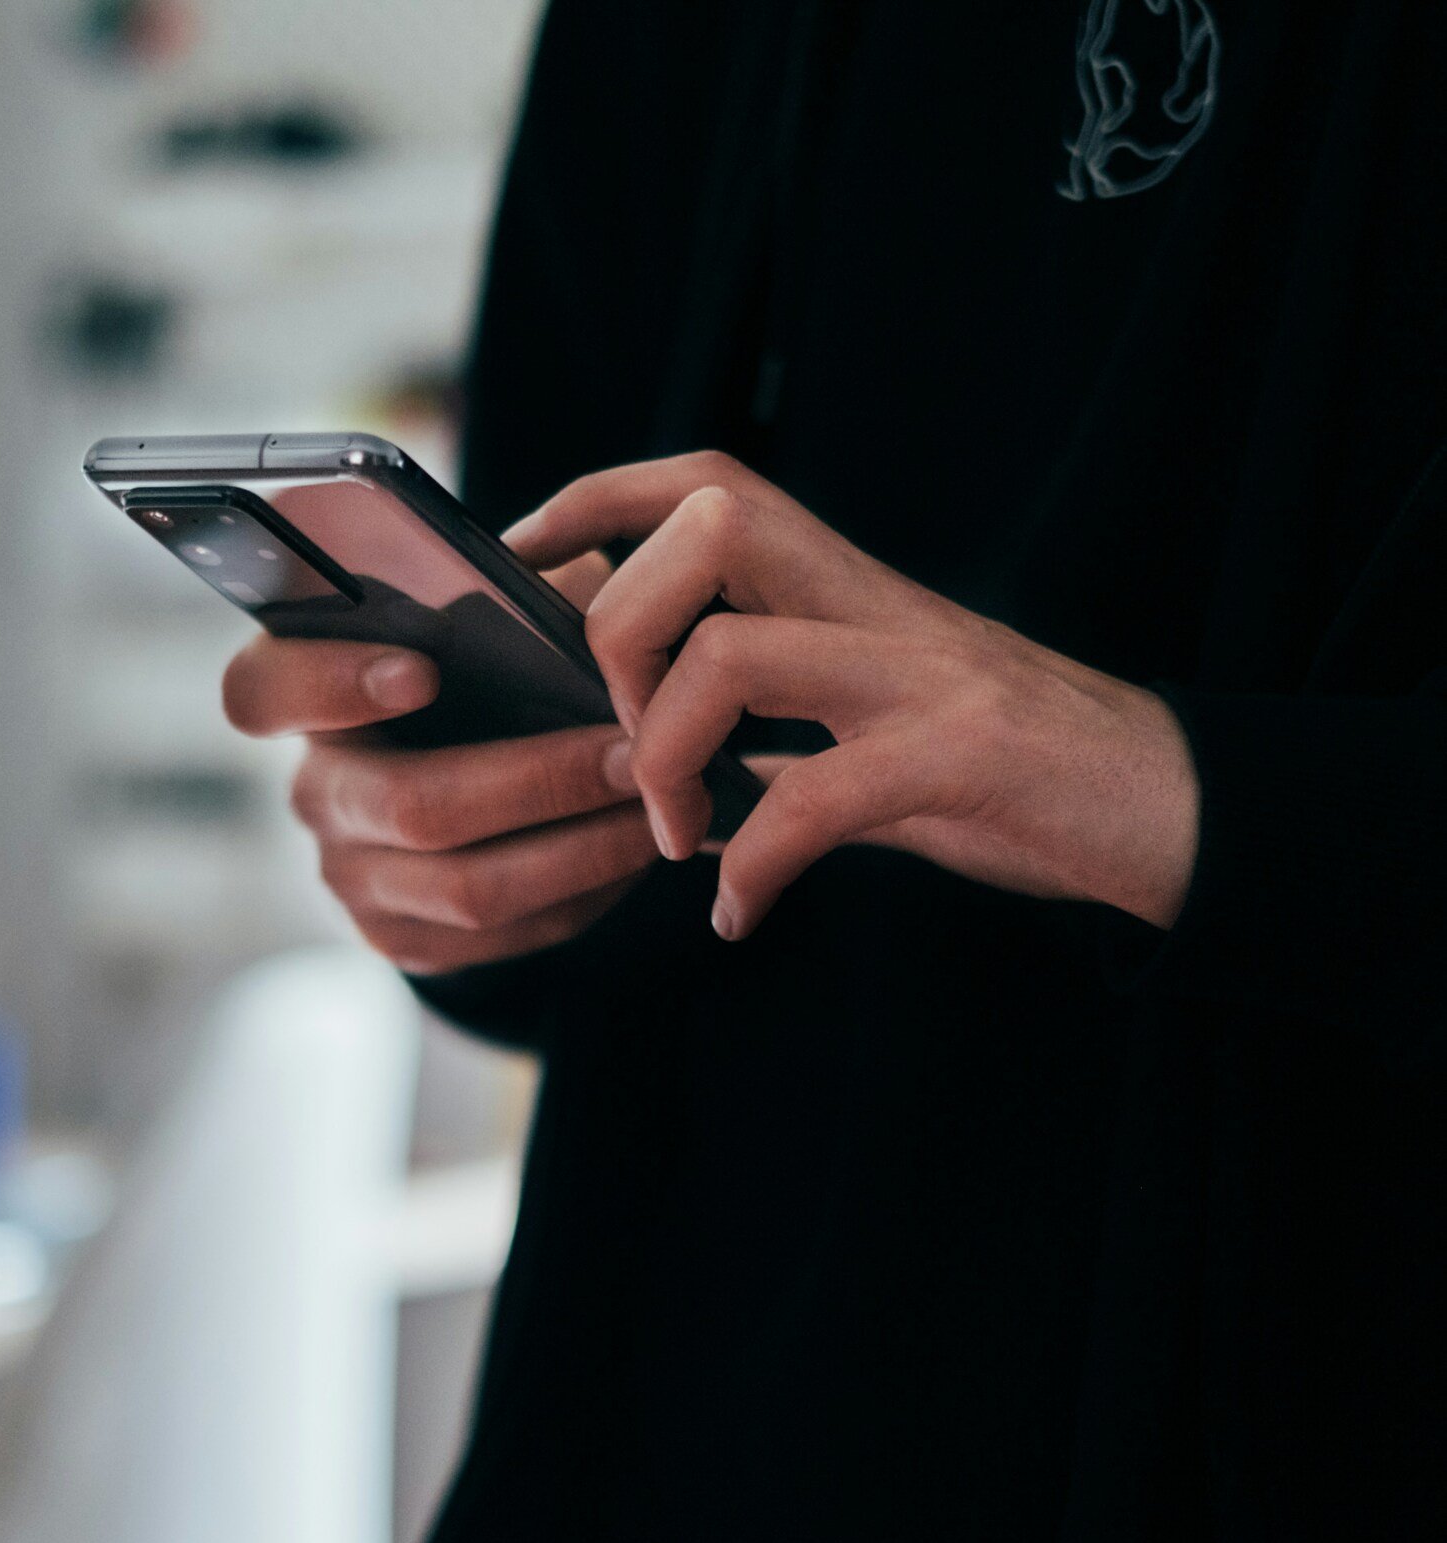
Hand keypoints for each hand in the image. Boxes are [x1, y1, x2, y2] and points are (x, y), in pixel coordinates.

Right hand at [220, 553, 657, 975]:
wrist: (483, 780)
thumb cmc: (490, 671)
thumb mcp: (494, 614)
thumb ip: (515, 597)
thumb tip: (584, 603)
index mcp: (308, 693)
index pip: (264, 690)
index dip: (331, 684)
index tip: (422, 670)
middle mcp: (317, 791)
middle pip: (412, 806)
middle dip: (541, 782)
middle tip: (634, 754)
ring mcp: (354, 877)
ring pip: (470, 887)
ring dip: (583, 848)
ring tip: (660, 807)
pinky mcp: (404, 939)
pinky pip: (504, 935)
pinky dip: (584, 893)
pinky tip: (636, 851)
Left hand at [504, 452, 1199, 941]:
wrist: (1165, 805)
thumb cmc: (1012, 769)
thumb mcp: (880, 730)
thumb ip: (785, 733)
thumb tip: (677, 768)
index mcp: (848, 589)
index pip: (704, 483)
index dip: (595, 500)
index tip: (524, 561)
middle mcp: (877, 606)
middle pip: (706, 528)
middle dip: (619, 629)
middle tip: (623, 743)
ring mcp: (921, 674)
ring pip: (735, 654)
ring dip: (670, 755)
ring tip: (677, 837)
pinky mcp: (961, 756)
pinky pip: (817, 798)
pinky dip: (756, 864)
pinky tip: (741, 912)